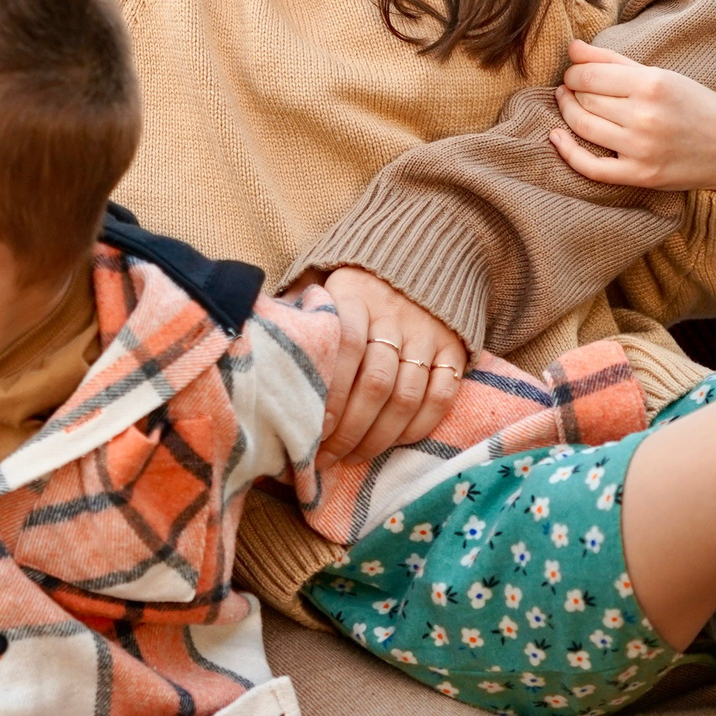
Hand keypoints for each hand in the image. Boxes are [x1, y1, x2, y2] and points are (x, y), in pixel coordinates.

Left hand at [298, 266, 469, 466]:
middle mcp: (394, 315)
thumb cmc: (355, 287)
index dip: (330, 391)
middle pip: (376, 382)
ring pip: (407, 396)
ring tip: (352, 457)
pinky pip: (441, 396)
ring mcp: (427, 334)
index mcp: (355, 296)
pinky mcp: (454, 349)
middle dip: (349, 429)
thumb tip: (261, 347)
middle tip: (326, 457)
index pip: (345, 346)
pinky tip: (393, 442)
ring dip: (378, 437)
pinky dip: (418, 427)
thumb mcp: (323, 287)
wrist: (422, 258)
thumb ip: (300, 314)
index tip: (312, 428)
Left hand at [549, 39, 715, 195]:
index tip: (574, 73)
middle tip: (573, 88)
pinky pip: (591, 167)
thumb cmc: (694, 105)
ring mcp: (642, 149)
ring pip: (583, 126)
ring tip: (568, 103)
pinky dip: (567, 151)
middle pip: (585, 100)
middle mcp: (646, 116)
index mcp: (653, 84)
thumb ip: (612, 61)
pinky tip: (556, 137)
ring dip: (567, 113)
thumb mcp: (660, 75)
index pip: (589, 75)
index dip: (573, 73)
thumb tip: (572, 48)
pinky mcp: (640, 175)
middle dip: (572, 91)